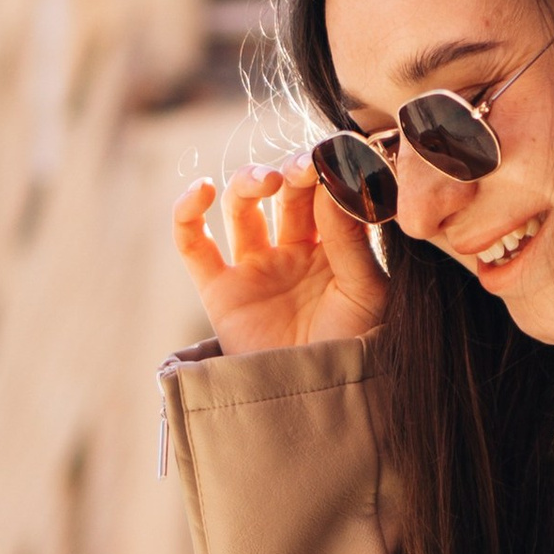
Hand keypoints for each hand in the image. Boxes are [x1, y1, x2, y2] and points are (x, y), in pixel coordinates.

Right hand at [173, 155, 387, 353]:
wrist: (315, 399)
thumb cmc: (352, 346)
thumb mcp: (366, 291)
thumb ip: (350, 241)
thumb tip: (330, 185)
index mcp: (335, 244)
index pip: (326, 192)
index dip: (326, 170)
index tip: (334, 154)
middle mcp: (294, 247)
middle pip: (286, 192)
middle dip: (293, 172)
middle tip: (303, 167)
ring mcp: (255, 265)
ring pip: (243, 206)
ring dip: (251, 181)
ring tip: (266, 182)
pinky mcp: (220, 288)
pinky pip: (194, 243)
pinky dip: (188, 212)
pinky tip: (203, 190)